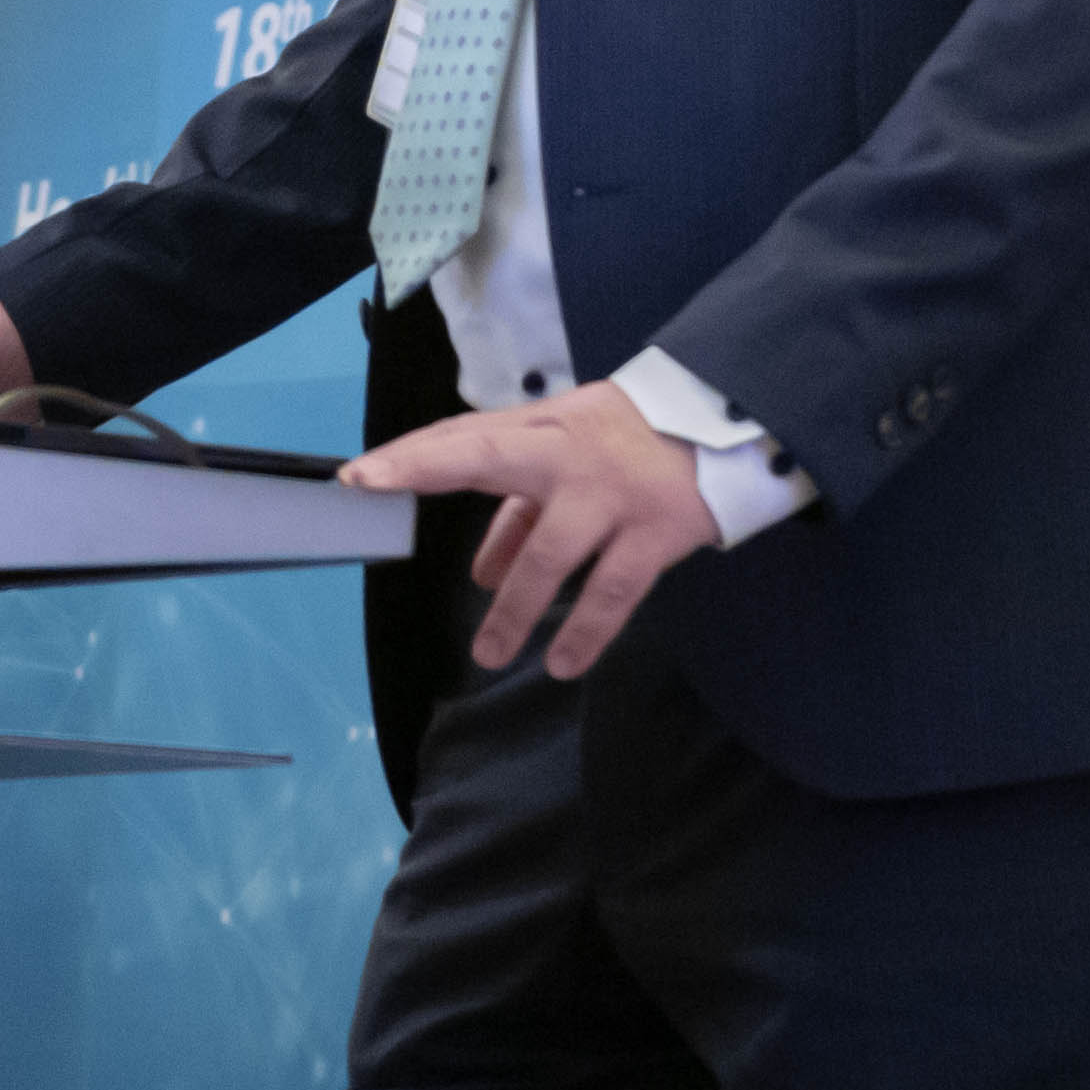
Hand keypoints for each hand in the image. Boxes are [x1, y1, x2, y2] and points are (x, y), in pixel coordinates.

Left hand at [338, 380, 722, 679]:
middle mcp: (573, 456)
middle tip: (373, 489)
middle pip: (492, 459)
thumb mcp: (574, 452)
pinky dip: (585, 631)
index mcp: (547, 430)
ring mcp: (614, 496)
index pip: (469, 438)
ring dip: (514, 609)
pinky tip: (563, 663)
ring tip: (488, 654)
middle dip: (428, 468)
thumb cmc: (632, 441)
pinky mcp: (657, 533)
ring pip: (550, 554)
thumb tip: (483, 573)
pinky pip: (612, 592)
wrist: (731, 426)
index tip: (358, 475)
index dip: (413, 455)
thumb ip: (522, 507)